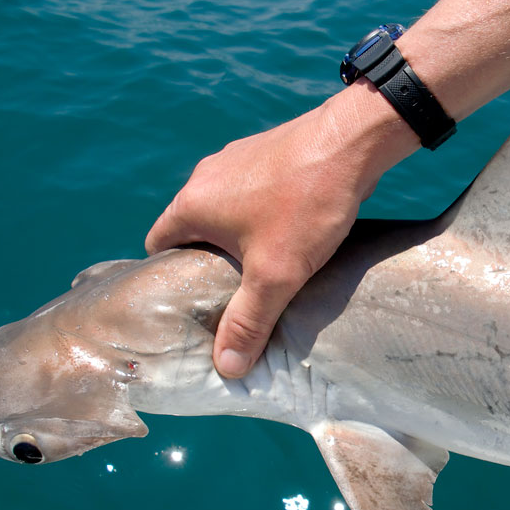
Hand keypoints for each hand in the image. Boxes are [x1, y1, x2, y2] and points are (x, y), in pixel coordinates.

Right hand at [145, 85, 415, 377]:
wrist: (351, 142)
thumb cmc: (306, 206)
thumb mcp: (275, 276)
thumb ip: (248, 322)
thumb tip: (226, 367)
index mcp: (192, 204)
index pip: (158, 245)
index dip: (170, 277)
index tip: (194, 301)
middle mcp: (206, 176)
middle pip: (192, 228)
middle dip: (209, 260)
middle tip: (235, 291)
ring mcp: (237, 159)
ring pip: (225, 208)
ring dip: (239, 235)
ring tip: (266, 264)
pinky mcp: (267, 151)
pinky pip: (252, 190)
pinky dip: (263, 212)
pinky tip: (292, 230)